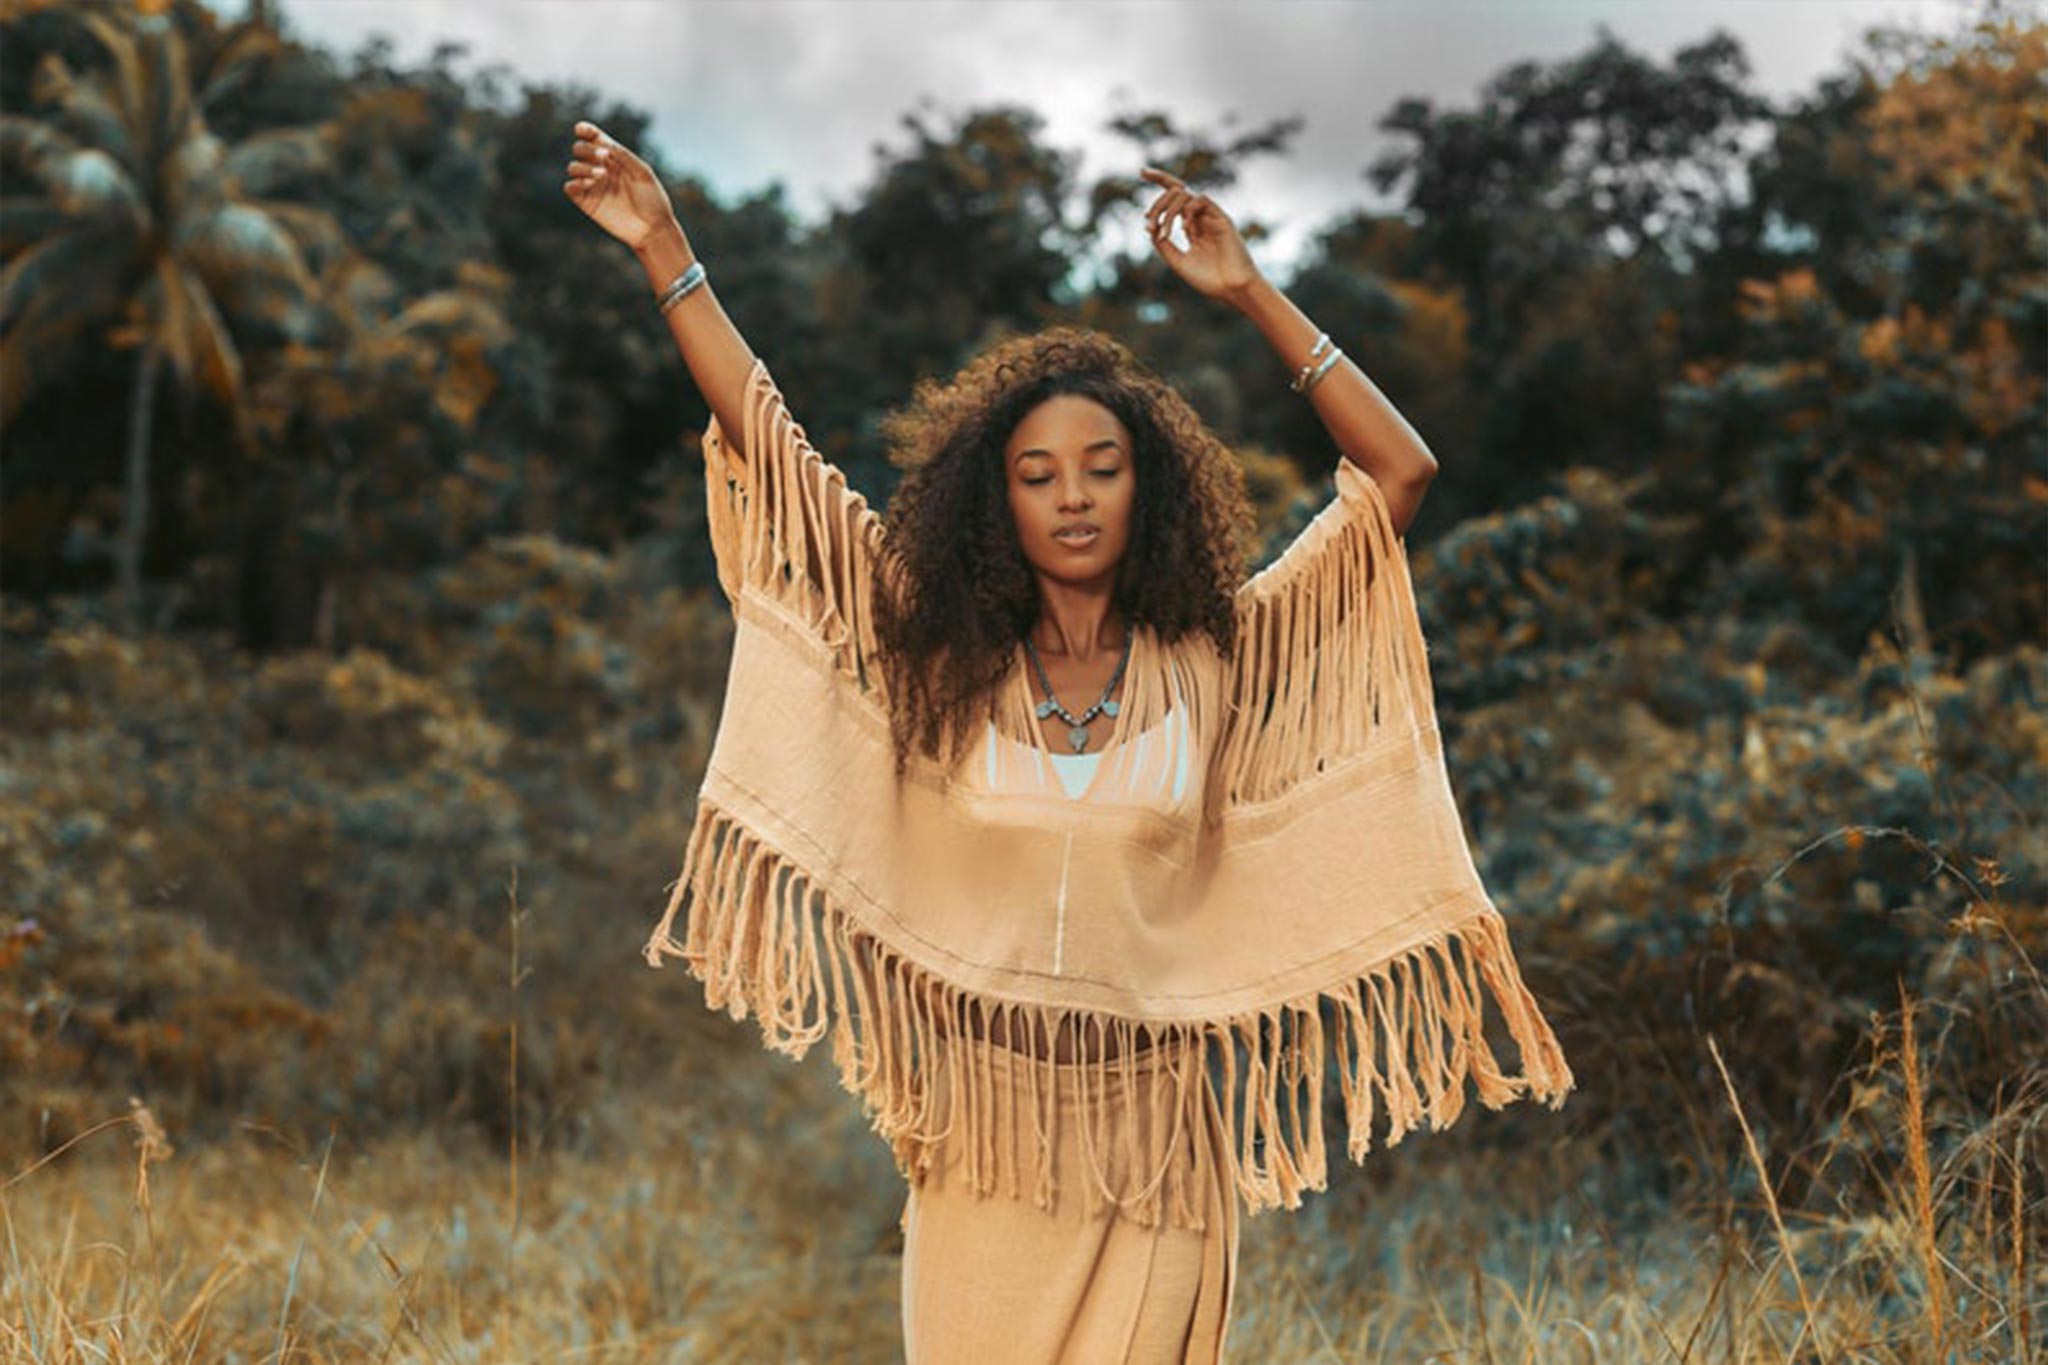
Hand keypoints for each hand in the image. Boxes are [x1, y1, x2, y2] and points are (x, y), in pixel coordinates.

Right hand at [563, 120, 680, 252]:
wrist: (652, 229)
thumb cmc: (653, 200)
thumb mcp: (642, 173)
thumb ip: (623, 156)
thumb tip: (604, 145)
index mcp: (615, 158)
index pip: (594, 138)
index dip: (585, 131)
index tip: (581, 130)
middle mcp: (601, 169)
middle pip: (579, 149)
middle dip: (587, 149)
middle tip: (604, 157)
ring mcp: (594, 186)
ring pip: (573, 167)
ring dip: (583, 166)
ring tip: (601, 175)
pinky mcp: (587, 203)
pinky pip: (570, 187)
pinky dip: (575, 182)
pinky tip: (589, 185)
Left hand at [1140, 166, 1261, 303]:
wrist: (1232, 290)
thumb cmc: (1209, 280)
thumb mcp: (1178, 262)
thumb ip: (1163, 245)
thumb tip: (1150, 226)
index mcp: (1192, 228)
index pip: (1174, 198)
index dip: (1159, 180)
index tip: (1142, 172)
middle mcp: (1201, 219)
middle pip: (1176, 192)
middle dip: (1157, 203)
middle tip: (1148, 220)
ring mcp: (1211, 218)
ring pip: (1185, 195)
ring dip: (1168, 211)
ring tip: (1165, 232)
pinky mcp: (1222, 218)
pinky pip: (1201, 200)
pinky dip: (1187, 210)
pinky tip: (1184, 228)